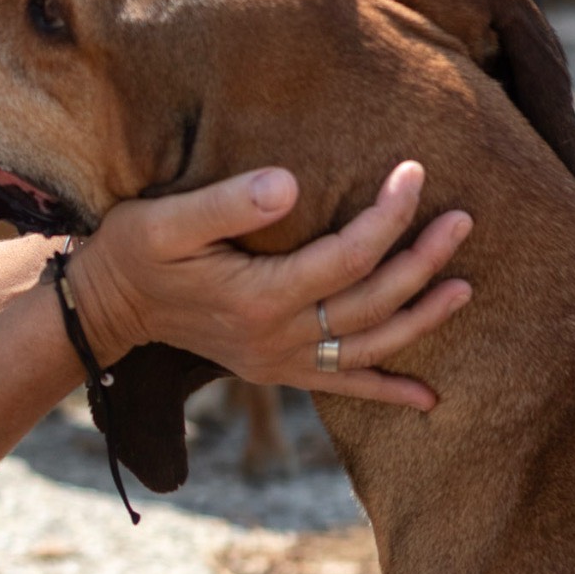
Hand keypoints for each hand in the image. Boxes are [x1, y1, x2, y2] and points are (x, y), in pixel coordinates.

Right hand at [69, 161, 471, 410]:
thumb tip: (292, 183)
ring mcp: (280, 359)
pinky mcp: (278, 368)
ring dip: (421, 319)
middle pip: (371, 300)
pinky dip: (387, 393)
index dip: (388, 215)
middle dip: (423, 260)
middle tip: (462, 220)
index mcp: (259, 295)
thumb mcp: (167, 219)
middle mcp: (278, 336)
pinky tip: (428, 400)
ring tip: (465, 288)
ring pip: (369, 344)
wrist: (109, 307)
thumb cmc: (135, 252)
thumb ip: (229, 202)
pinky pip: (343, 384)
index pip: (347, 256)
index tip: (415, 173)